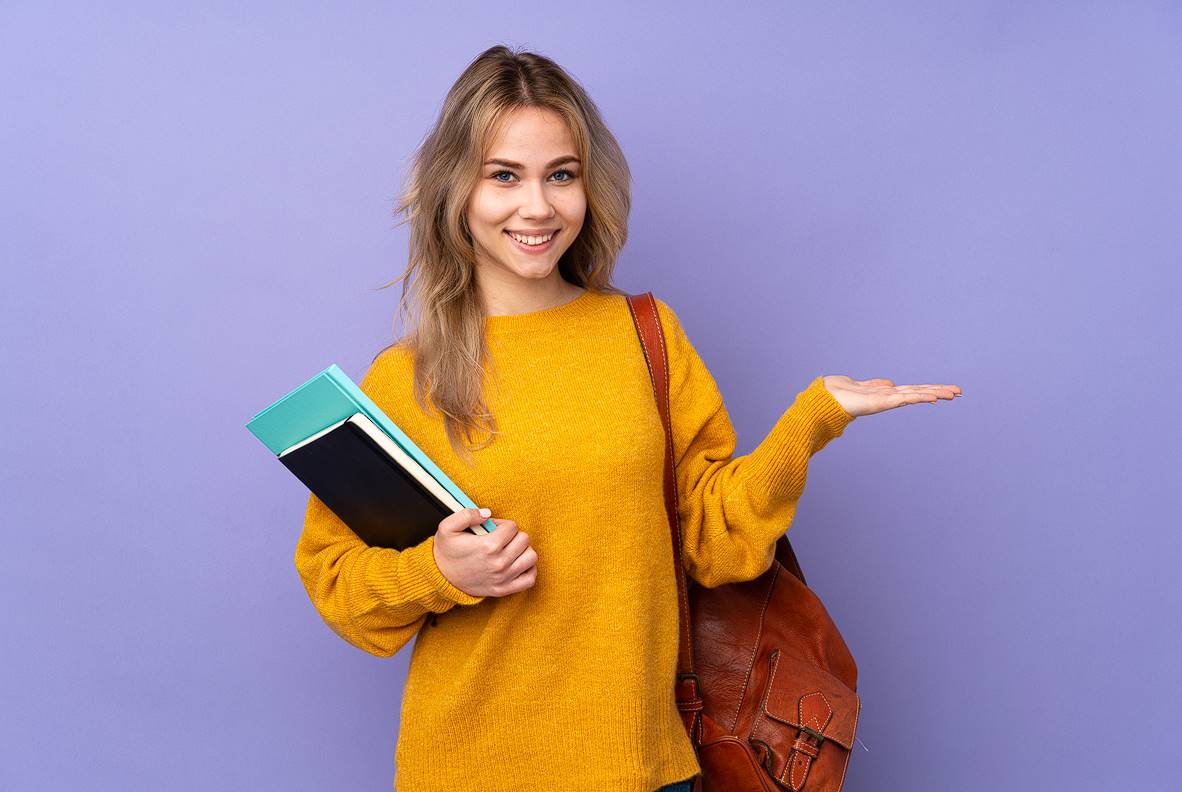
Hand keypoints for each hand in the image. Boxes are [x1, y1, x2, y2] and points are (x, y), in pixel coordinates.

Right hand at [432, 508, 537, 597]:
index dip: (502, 525)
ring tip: (510, 550)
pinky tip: (517, 563)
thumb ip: (466, 514)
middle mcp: (499, 563)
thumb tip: (487, 514)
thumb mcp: (447, 527)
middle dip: (513, 536)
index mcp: (488, 546)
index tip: (493, 530)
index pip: (512, 527)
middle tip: (501, 539)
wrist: (440, 577)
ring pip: (531, 557)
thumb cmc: (446, 551)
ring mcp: (503, 578)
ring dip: (523, 551)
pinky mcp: (504, 590)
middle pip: (524, 540)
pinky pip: (530, 579)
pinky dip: (528, 570)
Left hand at [821, 376, 961, 417]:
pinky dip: (919, 397)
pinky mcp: (881, 402)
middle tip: (959, 392)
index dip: (928, 390)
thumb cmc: (837, 394)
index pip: (911, 390)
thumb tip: (890, 383)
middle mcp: (888, 397)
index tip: (945, 391)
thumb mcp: (861, 385)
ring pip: (915, 395)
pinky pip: (904, 398)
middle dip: (938, 392)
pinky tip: (933, 397)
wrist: (822, 401)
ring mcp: (885, 400)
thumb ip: (876, 385)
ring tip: (954, 393)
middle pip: (918, 392)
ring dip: (935, 393)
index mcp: (884, 393)